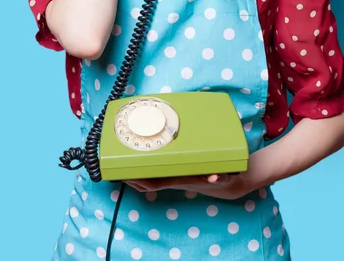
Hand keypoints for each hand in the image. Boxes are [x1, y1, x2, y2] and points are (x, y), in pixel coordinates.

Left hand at [125, 172, 250, 200]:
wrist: (227, 184)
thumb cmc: (221, 178)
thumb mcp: (221, 176)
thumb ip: (219, 176)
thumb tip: (215, 177)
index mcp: (180, 179)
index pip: (154, 183)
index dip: (138, 180)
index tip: (126, 173)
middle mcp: (174, 179)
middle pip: (147, 181)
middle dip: (131, 176)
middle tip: (116, 165)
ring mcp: (175, 176)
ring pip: (151, 178)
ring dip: (137, 173)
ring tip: (124, 161)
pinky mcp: (177, 172)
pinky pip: (158, 172)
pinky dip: (148, 168)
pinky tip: (144, 159)